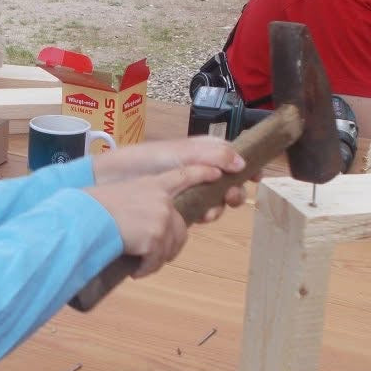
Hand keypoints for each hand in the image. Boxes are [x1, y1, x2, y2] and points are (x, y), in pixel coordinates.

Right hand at [86, 165, 221, 276]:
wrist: (86, 219)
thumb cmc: (93, 207)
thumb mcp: (121, 193)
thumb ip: (140, 201)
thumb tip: (144, 221)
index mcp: (152, 184)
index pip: (184, 176)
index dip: (202, 174)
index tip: (217, 173)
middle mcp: (162, 199)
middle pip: (181, 227)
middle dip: (168, 244)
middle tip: (150, 251)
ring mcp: (162, 218)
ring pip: (172, 246)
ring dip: (156, 257)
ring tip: (138, 260)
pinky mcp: (156, 238)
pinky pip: (157, 261)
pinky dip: (146, 268)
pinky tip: (134, 269)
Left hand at [92, 137, 250, 221]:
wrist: (111, 183)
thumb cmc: (145, 163)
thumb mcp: (181, 154)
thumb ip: (213, 156)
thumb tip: (242, 163)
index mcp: (198, 152)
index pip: (230, 155)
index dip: (246, 165)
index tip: (259, 177)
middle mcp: (195, 170)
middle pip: (227, 181)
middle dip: (233, 191)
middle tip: (231, 197)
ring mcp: (186, 190)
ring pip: (215, 200)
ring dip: (219, 206)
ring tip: (211, 210)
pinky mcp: (176, 210)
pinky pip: (199, 214)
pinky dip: (204, 216)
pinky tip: (200, 218)